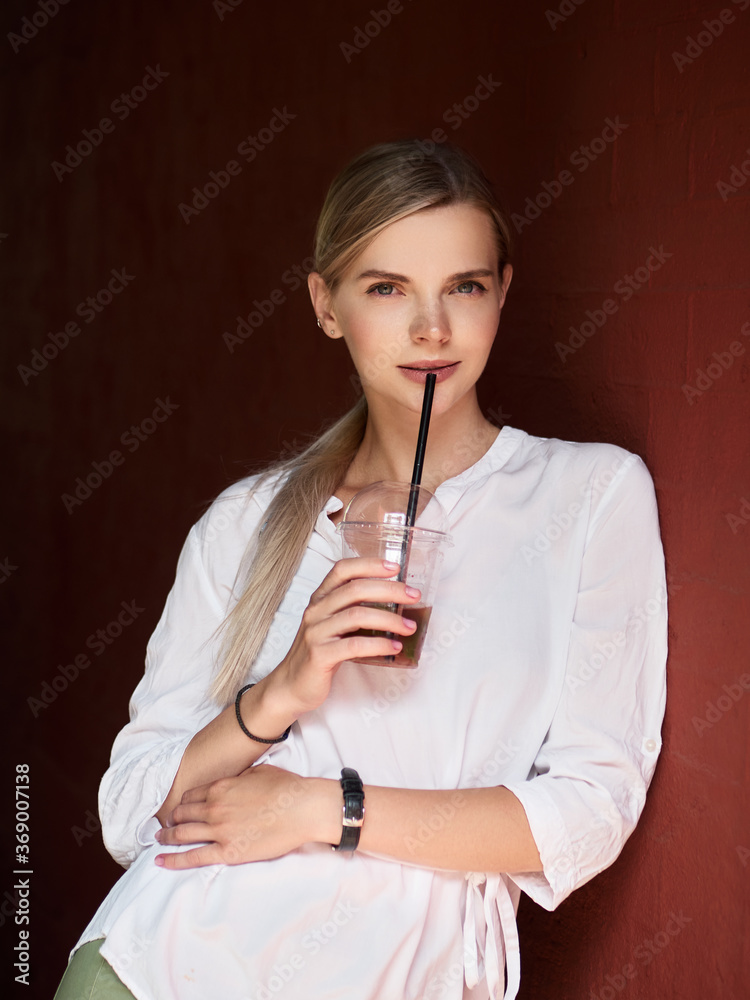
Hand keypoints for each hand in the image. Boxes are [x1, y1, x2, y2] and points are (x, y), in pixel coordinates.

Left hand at [154, 764, 315, 868]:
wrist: (302, 809)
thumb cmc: (286, 788)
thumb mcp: (258, 772)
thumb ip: (239, 778)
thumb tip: (234, 781)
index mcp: (222, 787)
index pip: (191, 796)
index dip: (182, 803)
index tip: (178, 809)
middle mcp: (215, 807)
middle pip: (182, 814)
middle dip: (171, 820)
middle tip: (165, 825)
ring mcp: (219, 830)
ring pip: (182, 834)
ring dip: (167, 837)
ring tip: (159, 840)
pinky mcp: (227, 851)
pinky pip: (193, 857)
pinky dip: (173, 859)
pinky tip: (160, 860)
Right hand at [276, 557, 420, 714]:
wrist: (291, 685)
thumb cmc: (320, 652)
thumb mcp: (332, 625)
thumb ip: (353, 610)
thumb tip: (395, 602)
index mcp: (320, 599)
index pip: (342, 570)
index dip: (369, 564)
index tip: (395, 567)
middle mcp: (316, 611)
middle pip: (355, 589)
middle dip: (389, 590)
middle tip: (414, 596)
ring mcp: (316, 632)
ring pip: (357, 616)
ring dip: (390, 619)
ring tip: (409, 627)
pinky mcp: (320, 655)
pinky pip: (354, 645)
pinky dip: (379, 644)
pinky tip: (395, 647)